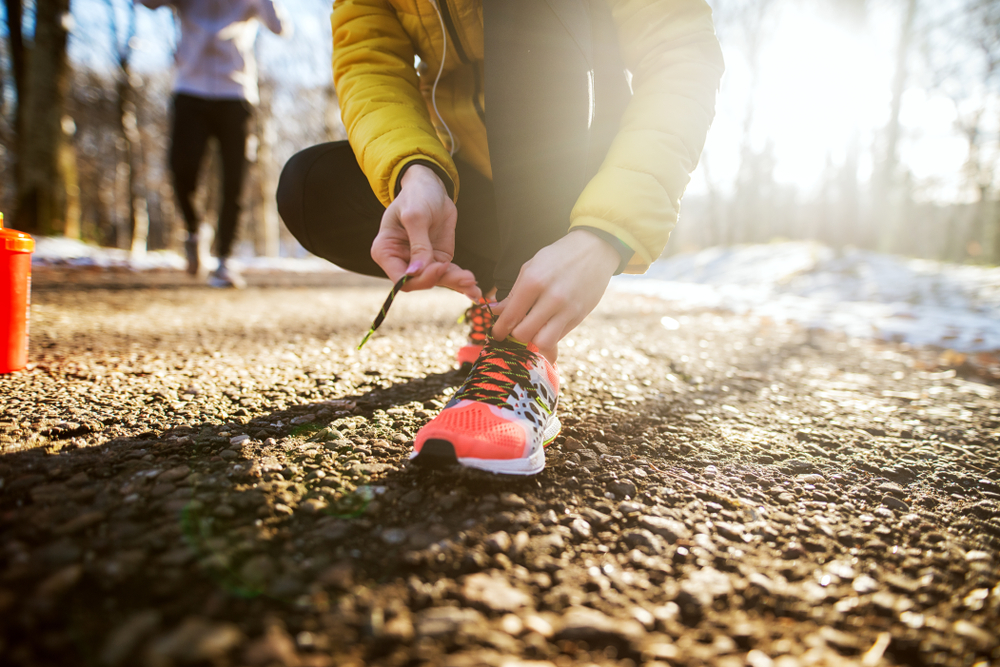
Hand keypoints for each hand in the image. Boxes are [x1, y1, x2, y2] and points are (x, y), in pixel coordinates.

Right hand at [370, 164, 480, 299]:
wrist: (431, 187)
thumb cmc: (416, 196)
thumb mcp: (416, 216)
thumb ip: (418, 245)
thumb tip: (416, 272)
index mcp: (385, 251)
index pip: (400, 278)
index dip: (420, 278)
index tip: (440, 266)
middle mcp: (401, 261)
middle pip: (420, 282)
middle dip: (442, 279)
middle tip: (466, 277)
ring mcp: (421, 262)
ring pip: (438, 280)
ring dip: (456, 283)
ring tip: (473, 285)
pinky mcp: (438, 259)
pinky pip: (449, 275)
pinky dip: (461, 282)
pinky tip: (474, 290)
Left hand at [490, 230, 620, 362]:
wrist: (595, 250)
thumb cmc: (559, 256)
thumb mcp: (531, 267)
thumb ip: (514, 293)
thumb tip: (495, 310)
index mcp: (534, 281)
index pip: (510, 316)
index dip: (499, 330)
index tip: (496, 334)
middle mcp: (551, 297)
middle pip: (524, 334)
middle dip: (515, 335)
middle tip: (515, 328)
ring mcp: (568, 309)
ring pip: (544, 342)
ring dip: (535, 340)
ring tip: (533, 330)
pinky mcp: (579, 316)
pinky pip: (560, 336)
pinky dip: (550, 335)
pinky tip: (547, 324)